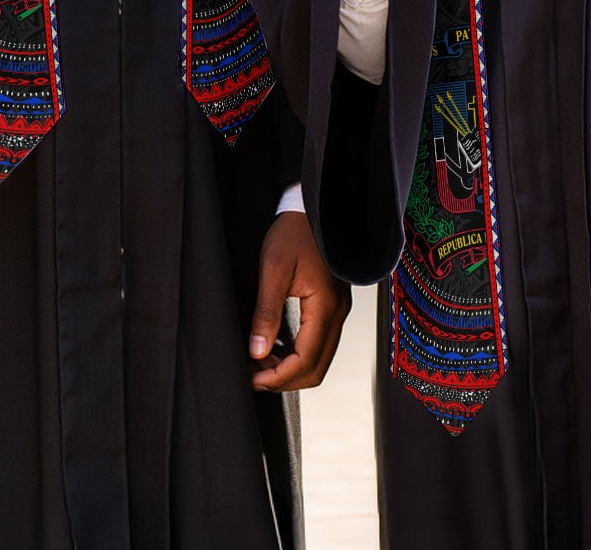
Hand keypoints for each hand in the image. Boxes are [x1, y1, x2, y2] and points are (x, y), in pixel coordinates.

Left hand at [249, 211, 349, 391]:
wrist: (312, 210)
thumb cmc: (293, 233)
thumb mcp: (273, 269)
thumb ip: (266, 312)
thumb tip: (257, 352)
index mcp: (325, 306)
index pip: (306, 360)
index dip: (278, 377)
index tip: (252, 379)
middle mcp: (338, 313)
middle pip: (316, 368)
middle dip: (285, 379)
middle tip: (254, 377)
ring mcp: (338, 311)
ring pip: (319, 359)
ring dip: (291, 369)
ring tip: (260, 364)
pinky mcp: (332, 307)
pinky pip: (320, 344)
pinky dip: (299, 356)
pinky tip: (276, 350)